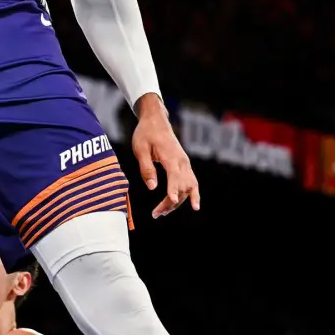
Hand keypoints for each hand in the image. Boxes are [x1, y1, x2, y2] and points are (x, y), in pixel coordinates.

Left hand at [132, 95, 200, 218]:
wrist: (156, 120)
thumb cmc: (146, 133)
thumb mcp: (140, 148)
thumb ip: (146, 168)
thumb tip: (152, 187)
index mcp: (170, 155)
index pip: (174, 175)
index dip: (173, 189)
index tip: (171, 200)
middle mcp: (181, 161)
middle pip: (182, 186)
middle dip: (171, 203)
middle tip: (156, 214)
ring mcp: (185, 163)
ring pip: (188, 187)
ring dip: (178, 202)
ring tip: (163, 213)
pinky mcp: (185, 165)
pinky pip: (191, 182)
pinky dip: (191, 195)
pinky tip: (193, 205)